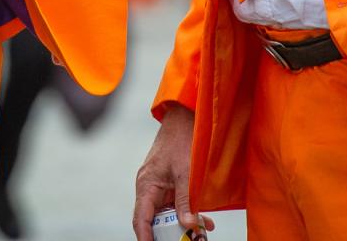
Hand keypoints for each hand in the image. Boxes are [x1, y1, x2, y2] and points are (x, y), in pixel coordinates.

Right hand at [133, 104, 212, 240]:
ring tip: (201, 235)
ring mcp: (159, 187)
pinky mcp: (170, 184)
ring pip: (167, 215)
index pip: (141, 219)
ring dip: (182, 226)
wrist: (187, 117)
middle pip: (154, 221)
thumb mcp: (186, 172)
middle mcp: (149, 188)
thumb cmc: (182, 139)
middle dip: (169, 235)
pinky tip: (205, 221)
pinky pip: (176, 205)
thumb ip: (186, 199)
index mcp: (146, 185)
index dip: (146, 238)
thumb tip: (188, 224)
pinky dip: (188, 214)